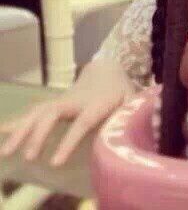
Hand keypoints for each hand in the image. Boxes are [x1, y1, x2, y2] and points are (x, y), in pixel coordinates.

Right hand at [0, 60, 134, 165]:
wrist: (106, 70)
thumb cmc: (120, 91)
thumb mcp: (131, 101)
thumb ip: (129, 115)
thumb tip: (126, 134)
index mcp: (97, 103)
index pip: (81, 122)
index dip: (68, 141)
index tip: (54, 162)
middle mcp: (75, 101)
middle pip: (52, 113)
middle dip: (38, 134)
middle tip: (29, 156)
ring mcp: (62, 100)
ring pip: (38, 111)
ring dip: (20, 130)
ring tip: (5, 151)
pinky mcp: (53, 103)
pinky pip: (33, 111)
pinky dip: (16, 122)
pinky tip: (0, 131)